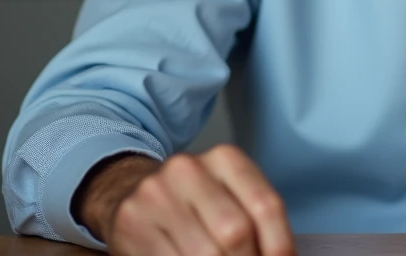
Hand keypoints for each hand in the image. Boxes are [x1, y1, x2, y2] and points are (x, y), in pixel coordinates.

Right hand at [75, 145, 294, 255]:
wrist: (125, 190)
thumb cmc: (190, 202)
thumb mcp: (227, 196)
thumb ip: (254, 221)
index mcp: (224, 158)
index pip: (266, 205)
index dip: (279, 245)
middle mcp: (189, 169)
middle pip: (236, 231)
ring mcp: (157, 194)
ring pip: (206, 252)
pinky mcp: (133, 222)